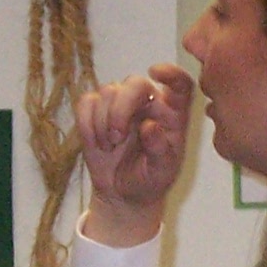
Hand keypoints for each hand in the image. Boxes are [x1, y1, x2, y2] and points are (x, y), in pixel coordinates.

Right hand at [76, 64, 192, 246]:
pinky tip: (97, 142)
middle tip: (117, 137)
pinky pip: (86, 102)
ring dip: (103, 122)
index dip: (171, 73)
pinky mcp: (97, 109)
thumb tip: (149, 126)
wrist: (123, 194)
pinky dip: (87, 124)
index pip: (180, 84)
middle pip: (136, 83)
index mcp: (173, 114)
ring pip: (108, 91)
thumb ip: (159, 151)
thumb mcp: (161, 173)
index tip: (155, 73)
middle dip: (121, 108)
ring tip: (110, 146)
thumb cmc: (150, 180)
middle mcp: (149, 102)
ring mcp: (122, 103)